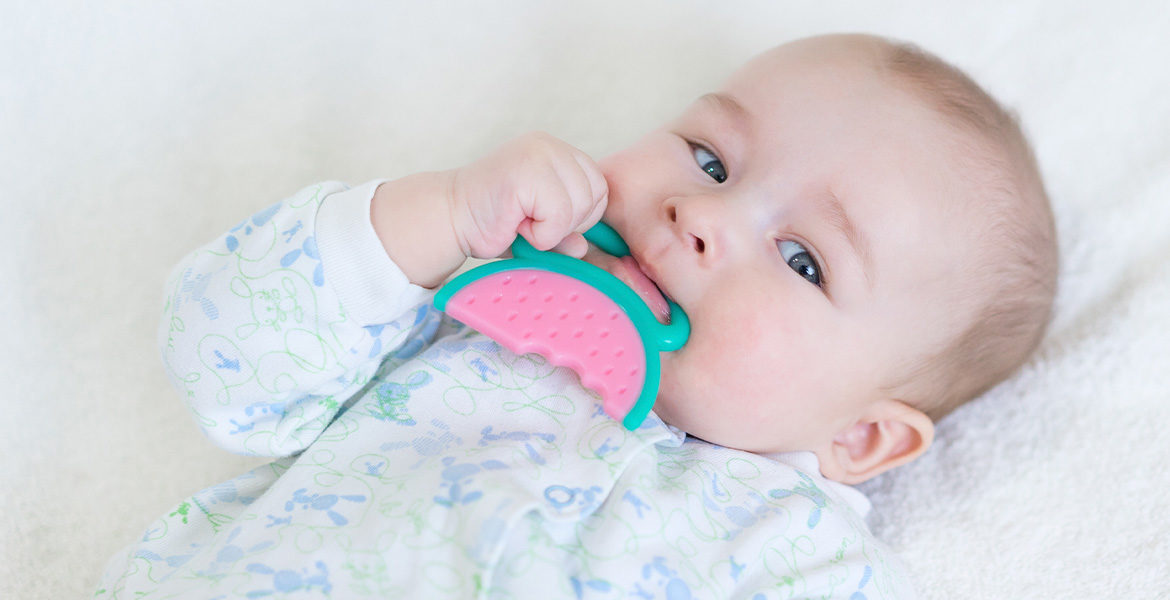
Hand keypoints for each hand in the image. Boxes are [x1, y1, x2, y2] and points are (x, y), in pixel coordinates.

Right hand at [448, 131, 608, 259]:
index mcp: (556, 150)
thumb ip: (566, 232)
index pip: (599, 185)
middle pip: (595, 194)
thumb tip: (582, 247)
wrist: (448, 219)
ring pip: (579, 205)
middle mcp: (549, 145)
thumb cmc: (492, 222)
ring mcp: (538, 154)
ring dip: (553, 230)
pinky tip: (515, 225)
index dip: (580, 215)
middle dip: (569, 223)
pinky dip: (541, 235)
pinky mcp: (526, 173)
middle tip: (531, 223)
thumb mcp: (540, 226)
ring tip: (521, 222)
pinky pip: (559, 215)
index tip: (545, 220)